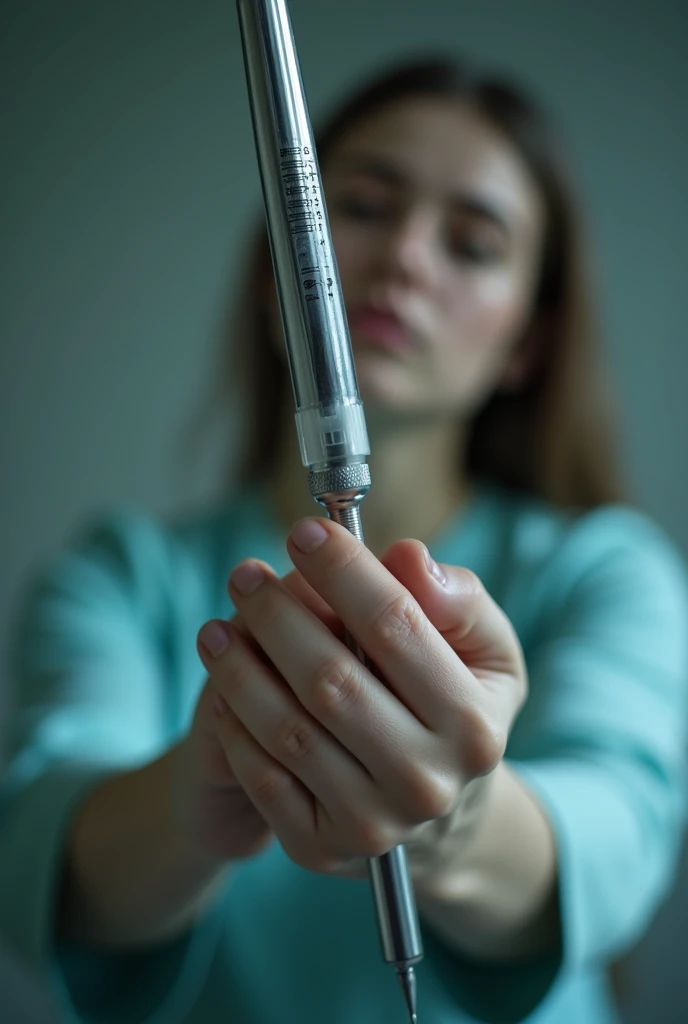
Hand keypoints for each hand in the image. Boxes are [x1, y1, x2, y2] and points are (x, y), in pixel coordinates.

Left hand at [196, 516, 526, 879]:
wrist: (438, 813)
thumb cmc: (452, 704)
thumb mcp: (483, 650)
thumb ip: (456, 600)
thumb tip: (407, 557)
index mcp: (473, 725)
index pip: (396, 626)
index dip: (343, 570)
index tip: (303, 531)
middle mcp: (427, 783)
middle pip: (331, 679)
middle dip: (277, 614)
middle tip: (245, 574)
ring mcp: (373, 825)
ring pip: (287, 730)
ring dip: (240, 667)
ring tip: (217, 624)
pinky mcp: (320, 848)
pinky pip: (262, 775)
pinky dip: (234, 722)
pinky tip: (224, 682)